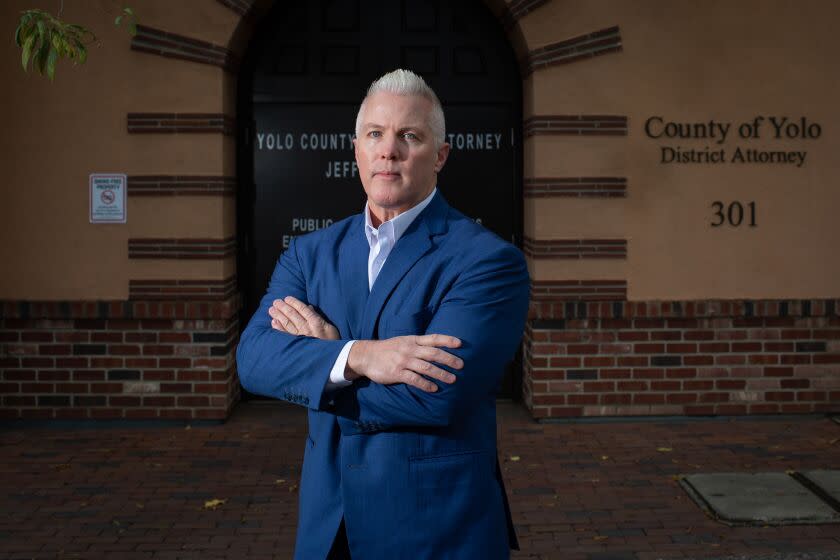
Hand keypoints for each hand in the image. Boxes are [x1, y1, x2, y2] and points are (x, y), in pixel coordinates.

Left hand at [268, 296, 339, 339]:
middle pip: (292, 315)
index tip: (287, 298)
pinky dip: (279, 328)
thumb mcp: (329, 327)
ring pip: (287, 324)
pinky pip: (285, 335)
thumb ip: (318, 316)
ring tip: (272, 309)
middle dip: (283, 307)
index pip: (302, 309)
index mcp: (316, 322)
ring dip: (278, 315)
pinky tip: (273, 322)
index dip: (294, 302)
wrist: (333, 357)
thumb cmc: (332, 341)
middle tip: (276, 302)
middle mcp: (306, 329)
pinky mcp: (296, 345)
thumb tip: (309, 308)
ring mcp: (300, 337)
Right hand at [346, 335, 462, 392]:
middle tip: (461, 365)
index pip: (433, 338)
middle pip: (433, 353)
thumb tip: (436, 348)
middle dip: (449, 359)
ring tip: (452, 379)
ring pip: (426, 367)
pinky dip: (425, 384)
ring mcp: (403, 361)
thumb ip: (418, 344)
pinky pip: (414, 379)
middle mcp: (409, 349)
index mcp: (412, 340)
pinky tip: (434, 388)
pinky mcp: (396, 373)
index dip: (447, 340)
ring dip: (441, 373)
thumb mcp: (403, 341)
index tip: (460, 344)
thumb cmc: (388, 349)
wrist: (366, 355)